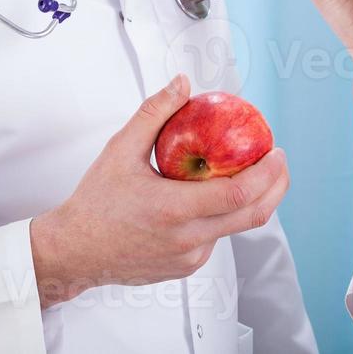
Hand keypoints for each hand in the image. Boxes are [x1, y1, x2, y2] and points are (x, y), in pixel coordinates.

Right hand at [29, 74, 288, 307]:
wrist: (74, 251)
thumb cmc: (95, 204)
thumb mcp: (121, 150)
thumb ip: (155, 113)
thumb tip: (182, 85)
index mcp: (173, 210)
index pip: (238, 194)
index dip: (266, 173)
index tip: (276, 152)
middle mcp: (187, 239)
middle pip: (252, 215)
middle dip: (275, 186)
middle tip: (278, 161)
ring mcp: (190, 258)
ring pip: (234, 227)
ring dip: (247, 200)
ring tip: (246, 171)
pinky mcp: (187, 268)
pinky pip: (215, 238)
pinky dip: (221, 216)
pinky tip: (208, 197)